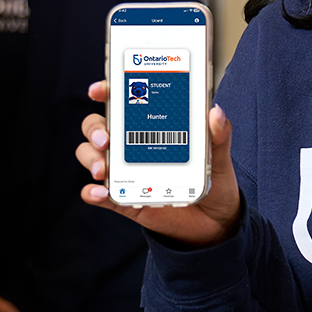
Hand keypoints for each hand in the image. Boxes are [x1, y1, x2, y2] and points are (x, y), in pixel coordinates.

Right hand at [76, 80, 241, 247]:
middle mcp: (132, 147)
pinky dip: (93, 193)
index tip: (100, 90)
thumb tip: (216, 112)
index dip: (106, 93)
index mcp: (151, 128)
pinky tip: (101, 192)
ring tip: (104, 169)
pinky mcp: (124, 200)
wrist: (215, 221)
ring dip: (92, 159)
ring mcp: (125, 173)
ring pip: (92, 157)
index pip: (121, 104)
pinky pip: (99, 195)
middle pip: (98, 129)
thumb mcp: (219, 157)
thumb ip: (219, 136)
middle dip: (95, 130)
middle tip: (106, 139)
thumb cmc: (213, 182)